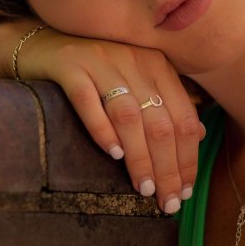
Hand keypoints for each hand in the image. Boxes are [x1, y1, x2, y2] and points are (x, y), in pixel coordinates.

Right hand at [19, 28, 204, 213]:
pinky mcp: (70, 66)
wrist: (45, 44)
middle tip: (167, 201)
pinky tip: (112, 154)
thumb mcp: (137, 79)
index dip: (187, 157)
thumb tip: (199, 135)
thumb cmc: (97, 69)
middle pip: (159, 121)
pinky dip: (102, 129)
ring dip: (139, 156)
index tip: (185, 191)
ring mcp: (101, 61)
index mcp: (156, 64)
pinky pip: (88, 101)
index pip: (183, 117)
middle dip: (167, 167)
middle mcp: (133, 59)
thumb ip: (166, 102)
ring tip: (144, 188)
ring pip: (129, 115)